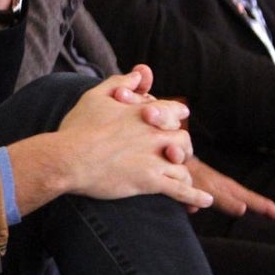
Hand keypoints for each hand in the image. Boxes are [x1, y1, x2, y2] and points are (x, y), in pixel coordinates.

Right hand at [54, 69, 210, 208]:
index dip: (175, 115)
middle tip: (175, 152)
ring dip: (184, 171)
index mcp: (144, 114)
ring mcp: (154, 159)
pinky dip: (195, 196)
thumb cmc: (79, 127)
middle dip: (181, 146)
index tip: (177, 117)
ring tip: (184, 179)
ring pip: (184, 165)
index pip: (173, 111)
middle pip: (183, 139)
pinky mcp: (150, 181)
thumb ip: (120, 82)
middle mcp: (154, 135)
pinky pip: (181, 190)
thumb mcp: (96, 96)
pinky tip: (205, 201)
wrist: (69, 158)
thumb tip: (139, 72)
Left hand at [185, 158, 274, 224]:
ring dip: (262, 214)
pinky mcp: (209, 190)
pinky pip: (228, 203)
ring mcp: (220, 189)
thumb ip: (222, 198)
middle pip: (258, 204)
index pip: (261, 204)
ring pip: (246, 203)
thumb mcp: (206, 187)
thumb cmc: (186, 172)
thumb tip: (244, 210)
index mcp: (232, 190)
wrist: (168, 158)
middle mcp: (229, 189)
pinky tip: (246, 216)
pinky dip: (241, 210)